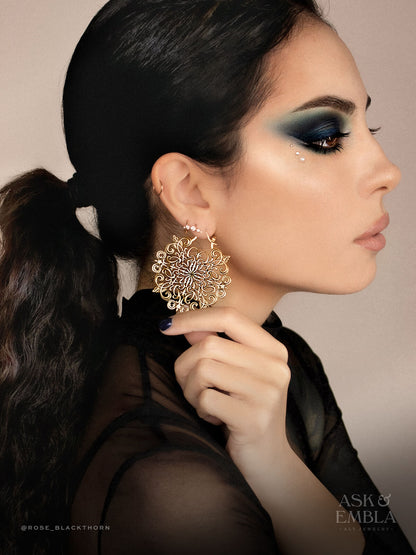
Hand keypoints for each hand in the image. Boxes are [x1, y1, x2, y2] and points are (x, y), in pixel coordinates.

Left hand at [160, 306, 291, 479]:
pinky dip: (200, 409)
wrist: (268, 461)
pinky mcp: (253, 418)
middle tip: (192, 386)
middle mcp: (275, 367)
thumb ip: (216, 346)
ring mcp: (267, 393)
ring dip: (192, 390)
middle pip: (209, 345)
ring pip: (203, 369)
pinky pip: (205, 399)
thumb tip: (187, 327)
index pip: (230, 317)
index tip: (166, 325)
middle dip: (186, 365)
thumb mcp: (235, 373)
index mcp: (274, 350)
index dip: (194, 317)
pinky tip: (214, 418)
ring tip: (205, 404)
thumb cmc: (247, 411)